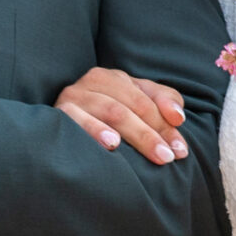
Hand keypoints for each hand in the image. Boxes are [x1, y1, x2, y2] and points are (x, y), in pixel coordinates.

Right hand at [57, 67, 186, 163]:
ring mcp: (75, 95)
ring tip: (154, 153)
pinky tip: (112, 143)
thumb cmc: (103, 124)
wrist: (54, 134)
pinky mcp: (59, 111)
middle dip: (154, 133)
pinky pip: (78, 119)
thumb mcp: (134, 108)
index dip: (166, 123)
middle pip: (133, 105)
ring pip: (112, 111)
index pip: (148, 98)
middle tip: (168, 157)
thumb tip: (178, 117)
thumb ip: (162, 104)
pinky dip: (95, 129)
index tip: (181, 150)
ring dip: (136, 133)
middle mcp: (94, 80)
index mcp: (115, 78)